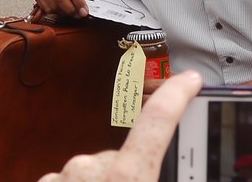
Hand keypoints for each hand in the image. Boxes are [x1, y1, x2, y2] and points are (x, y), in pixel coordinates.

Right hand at [33, 0, 88, 17]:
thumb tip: (80, 7)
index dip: (78, 2)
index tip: (84, 11)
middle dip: (70, 9)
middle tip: (78, 14)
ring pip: (52, 5)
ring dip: (63, 12)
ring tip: (71, 10)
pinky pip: (46, 8)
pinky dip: (55, 11)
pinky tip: (61, 7)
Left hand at [39, 71, 202, 181]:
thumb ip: (162, 174)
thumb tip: (164, 166)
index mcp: (127, 176)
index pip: (159, 121)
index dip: (177, 94)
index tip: (189, 79)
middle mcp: (91, 168)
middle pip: (123, 157)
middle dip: (130, 174)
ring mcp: (62, 175)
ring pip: (95, 172)